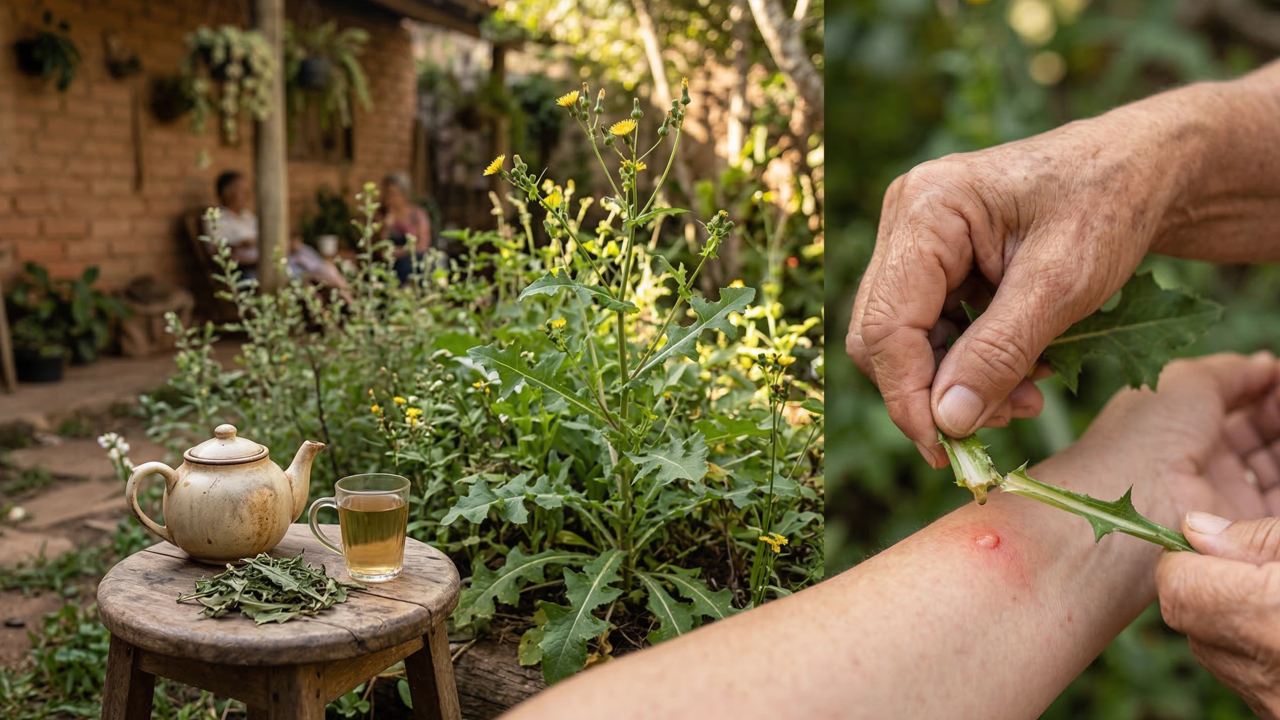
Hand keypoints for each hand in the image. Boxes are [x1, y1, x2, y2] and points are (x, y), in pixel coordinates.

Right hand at [847, 112, 1189, 465]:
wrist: (1141, 168)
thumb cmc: (1110, 205)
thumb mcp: (1063, 286)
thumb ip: (999, 353)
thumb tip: (946, 421)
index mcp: (928, 209)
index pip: (887, 323)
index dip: (908, 396)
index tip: (945, 450)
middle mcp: (906, 219)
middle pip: (882, 336)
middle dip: (934, 392)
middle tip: (997, 426)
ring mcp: (916, 239)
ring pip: (905, 340)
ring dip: (957, 383)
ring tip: (1025, 399)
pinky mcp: (934, 260)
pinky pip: (931, 328)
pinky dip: (969, 362)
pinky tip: (1021, 372)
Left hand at [1048, 353, 1279, 528]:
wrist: (1136, 504)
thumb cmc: (1150, 433)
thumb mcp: (1186, 383)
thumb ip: (1231, 372)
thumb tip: (1265, 364)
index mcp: (1179, 421)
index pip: (1234, 399)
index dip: (1260, 383)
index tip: (1279, 372)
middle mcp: (1201, 456)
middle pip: (1258, 428)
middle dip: (1278, 409)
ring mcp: (1224, 490)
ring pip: (1273, 459)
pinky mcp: (1244, 523)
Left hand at [1157, 510, 1279, 718]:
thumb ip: (1254, 538)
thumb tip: (1194, 529)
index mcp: (1271, 620)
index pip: (1177, 586)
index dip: (1183, 557)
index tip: (1205, 541)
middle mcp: (1266, 673)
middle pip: (1187, 619)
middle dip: (1204, 586)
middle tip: (1246, 567)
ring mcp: (1271, 701)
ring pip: (1211, 650)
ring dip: (1227, 620)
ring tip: (1269, 597)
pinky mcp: (1277, 714)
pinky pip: (1242, 677)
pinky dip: (1250, 650)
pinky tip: (1277, 629)